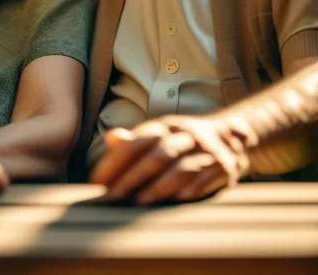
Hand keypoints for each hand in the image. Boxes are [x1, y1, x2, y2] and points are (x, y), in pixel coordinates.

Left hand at [90, 115, 251, 203]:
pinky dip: (189, 190)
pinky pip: (205, 179)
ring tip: (139, 202)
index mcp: (166, 127)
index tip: (98, 182)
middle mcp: (185, 135)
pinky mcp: (223, 167)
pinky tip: (174, 201)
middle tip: (112, 198)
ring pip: (180, 168)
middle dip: (132, 178)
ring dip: (159, 186)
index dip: (115, 162)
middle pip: (156, 156)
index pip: (136, 142)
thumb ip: (135, 140)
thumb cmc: (185, 142)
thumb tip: (112, 139)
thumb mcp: (161, 135)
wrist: (232, 137)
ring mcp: (205, 150)